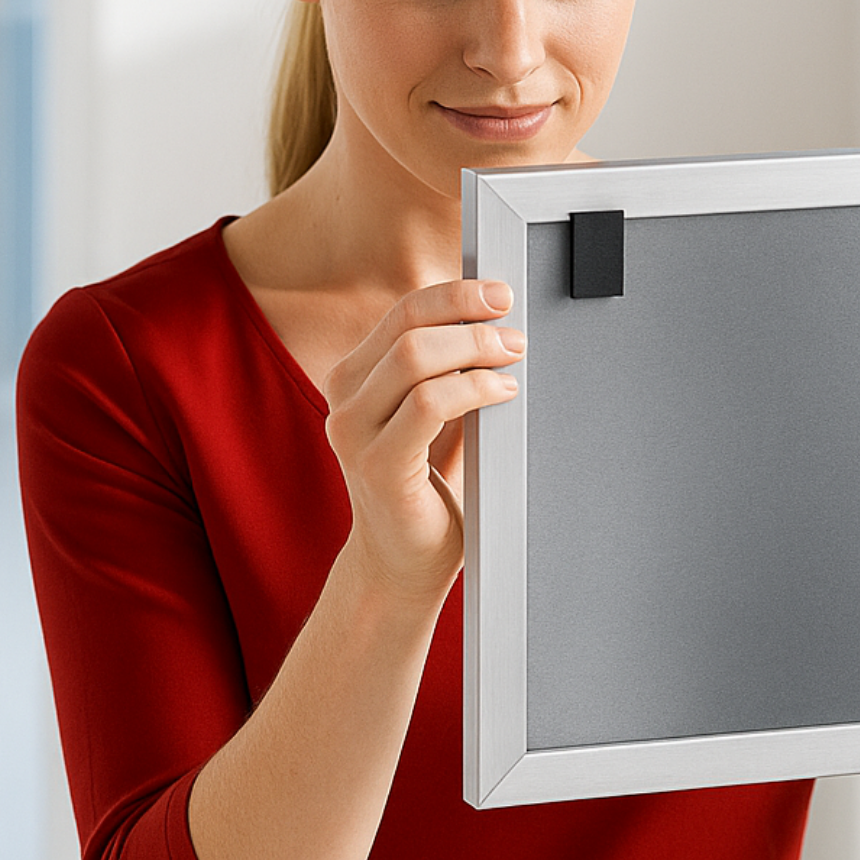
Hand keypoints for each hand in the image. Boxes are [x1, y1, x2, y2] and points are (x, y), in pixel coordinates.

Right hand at [320, 279, 523, 600]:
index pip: (403, 312)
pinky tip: (501, 392)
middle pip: (408, 324)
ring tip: (513, 358)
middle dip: (470, 315)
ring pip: (415, 357)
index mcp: (355, 378)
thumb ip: (447, 376)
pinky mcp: (379, 465)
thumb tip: (497, 327)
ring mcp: (355, 433)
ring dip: (476, 349)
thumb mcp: (431, 420)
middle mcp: (345, 399)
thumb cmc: (422, 491)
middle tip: (514, 330)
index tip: (498, 294)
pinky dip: (473, 388)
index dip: (454, 294)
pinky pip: (429, 405)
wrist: (399, 565)